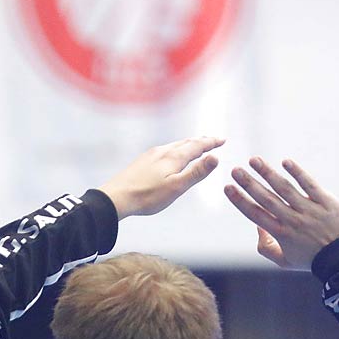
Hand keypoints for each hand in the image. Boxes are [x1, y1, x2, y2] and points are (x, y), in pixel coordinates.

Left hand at [97, 136, 223, 218]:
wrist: (115, 198)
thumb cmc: (147, 196)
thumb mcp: (176, 187)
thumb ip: (196, 172)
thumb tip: (215, 158)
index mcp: (174, 157)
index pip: (197, 146)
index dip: (211, 143)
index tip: (222, 140)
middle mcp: (162, 151)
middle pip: (186, 142)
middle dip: (201, 141)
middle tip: (212, 140)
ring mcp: (150, 155)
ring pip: (174, 145)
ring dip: (187, 144)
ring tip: (194, 146)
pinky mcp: (142, 162)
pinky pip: (164, 151)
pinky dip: (175, 150)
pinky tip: (169, 157)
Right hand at [224, 157, 338, 270]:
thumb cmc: (312, 260)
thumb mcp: (284, 262)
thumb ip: (266, 248)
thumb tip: (258, 228)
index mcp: (281, 234)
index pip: (255, 214)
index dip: (240, 200)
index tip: (228, 188)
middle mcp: (292, 220)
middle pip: (266, 198)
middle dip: (249, 183)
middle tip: (235, 170)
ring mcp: (309, 209)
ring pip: (285, 188)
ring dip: (268, 173)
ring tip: (254, 161)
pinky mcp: (325, 201)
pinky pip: (309, 185)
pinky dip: (297, 173)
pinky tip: (285, 162)